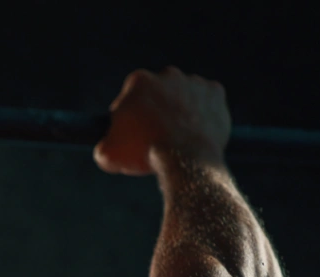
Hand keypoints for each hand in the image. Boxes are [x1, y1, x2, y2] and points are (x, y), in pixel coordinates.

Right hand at [94, 67, 229, 175]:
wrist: (185, 160)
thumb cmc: (144, 154)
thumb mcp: (108, 154)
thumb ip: (103, 143)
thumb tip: (106, 145)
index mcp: (139, 81)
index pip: (129, 96)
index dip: (128, 115)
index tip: (131, 131)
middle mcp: (168, 75)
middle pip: (157, 92)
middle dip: (155, 109)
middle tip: (154, 133)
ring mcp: (194, 82)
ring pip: (182, 95)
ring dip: (179, 109)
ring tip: (177, 135)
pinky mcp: (216, 93)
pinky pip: (206, 101)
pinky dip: (201, 112)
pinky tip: (194, 129)